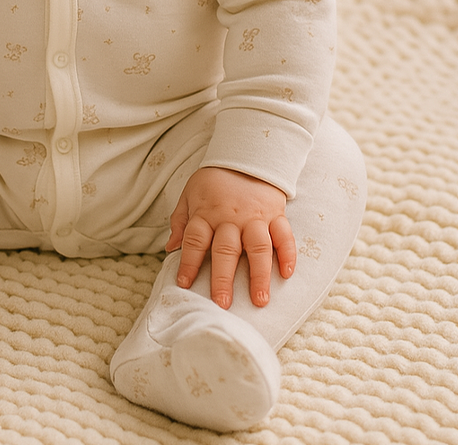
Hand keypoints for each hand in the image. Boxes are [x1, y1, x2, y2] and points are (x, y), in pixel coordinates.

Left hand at [165, 166, 295, 308]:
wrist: (246, 154)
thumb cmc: (214, 181)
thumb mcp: (190, 194)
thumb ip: (180, 221)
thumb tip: (170, 249)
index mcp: (207, 213)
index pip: (194, 240)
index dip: (188, 263)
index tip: (184, 285)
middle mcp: (230, 217)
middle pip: (225, 249)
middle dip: (223, 278)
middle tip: (222, 304)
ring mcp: (255, 217)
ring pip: (258, 247)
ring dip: (259, 274)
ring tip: (260, 300)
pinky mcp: (276, 214)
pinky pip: (284, 235)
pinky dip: (287, 254)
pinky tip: (286, 273)